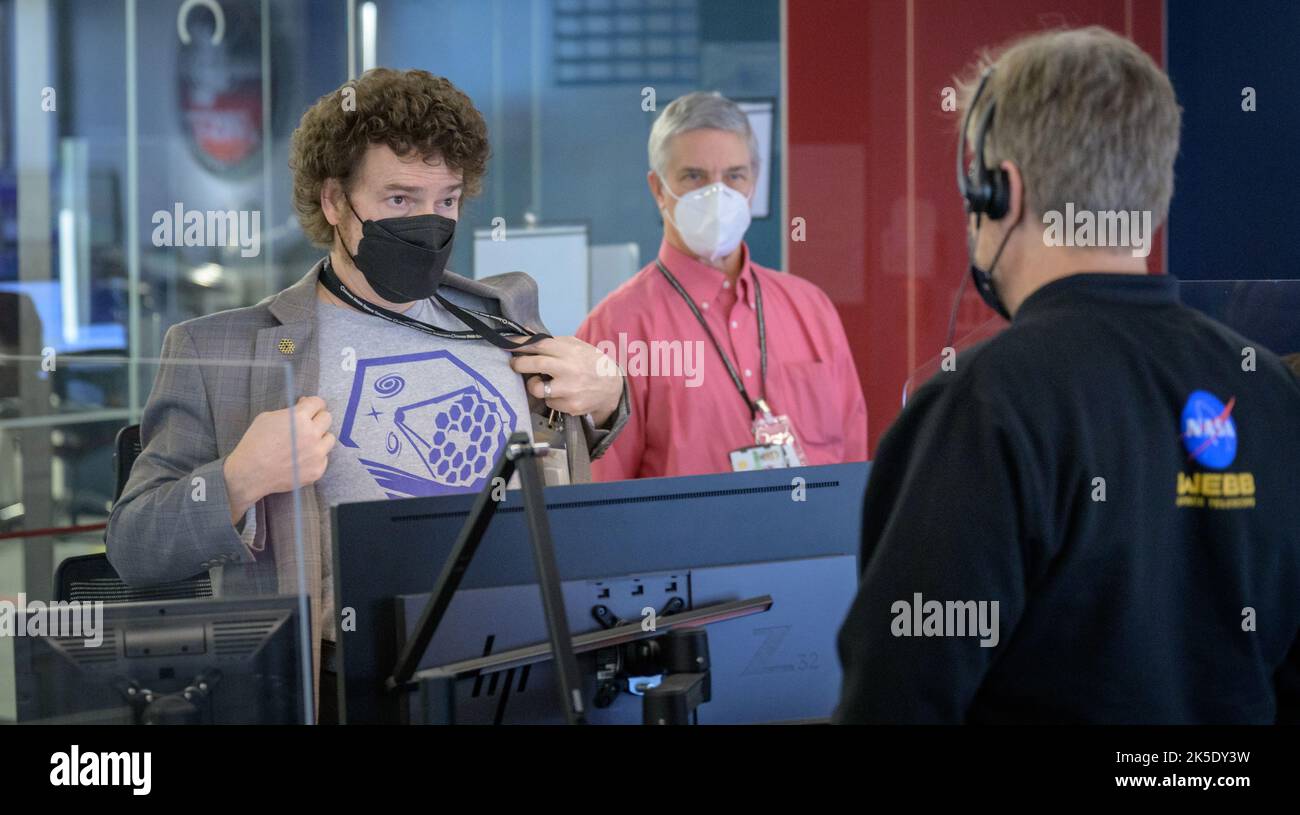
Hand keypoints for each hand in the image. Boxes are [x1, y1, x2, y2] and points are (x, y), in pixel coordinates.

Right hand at [223, 396, 335, 523]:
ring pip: (330, 439)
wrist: (250, 473)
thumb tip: (304, 404)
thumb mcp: (267, 418)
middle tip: (307, 425)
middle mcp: (312, 434)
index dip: (313, 404)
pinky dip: (315, 457)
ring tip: (305, 443)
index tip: (311, 408)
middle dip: (317, 418)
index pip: (318, 403)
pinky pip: (324, 458)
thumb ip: (290, 411)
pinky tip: (301, 459)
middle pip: (327, 418)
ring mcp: (317, 453)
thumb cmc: (255, 443)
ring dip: (320, 438)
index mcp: (300, 418)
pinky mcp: (318, 469)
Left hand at [508, 336, 622, 425]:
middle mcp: (571, 370)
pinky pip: (549, 402)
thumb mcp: (576, 346)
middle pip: (536, 365)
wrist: (612, 387)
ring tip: (542, 382)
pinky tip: (560, 393)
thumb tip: (525, 331)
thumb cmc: (590, 363)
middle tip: (514, 364)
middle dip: (519, 364)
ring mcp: (571, 390)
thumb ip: (552, 341)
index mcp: (571, 352)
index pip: (541, 345)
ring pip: (538, 388)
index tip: (508, 343)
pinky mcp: (571, 406)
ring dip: (535, 385)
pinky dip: (550, 397)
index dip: (521, 344)